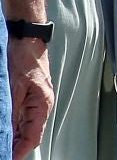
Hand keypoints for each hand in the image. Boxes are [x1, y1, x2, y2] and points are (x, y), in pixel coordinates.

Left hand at [9, 36, 52, 158]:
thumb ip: (11, 111)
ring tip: (3, 141)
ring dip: (12, 136)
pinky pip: (20, 117)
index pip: (33, 137)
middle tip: (3, 151)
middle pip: (29, 135)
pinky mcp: (27, 96)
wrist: (27, 39)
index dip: (20, 151)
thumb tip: (6, 131)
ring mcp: (34, 101)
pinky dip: (12, 126)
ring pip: (23, 127)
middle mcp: (41, 105)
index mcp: (42, 104)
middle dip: (15, 146)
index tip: (9, 158)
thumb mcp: (14, 87)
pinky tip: (4, 128)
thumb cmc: (25, 58)